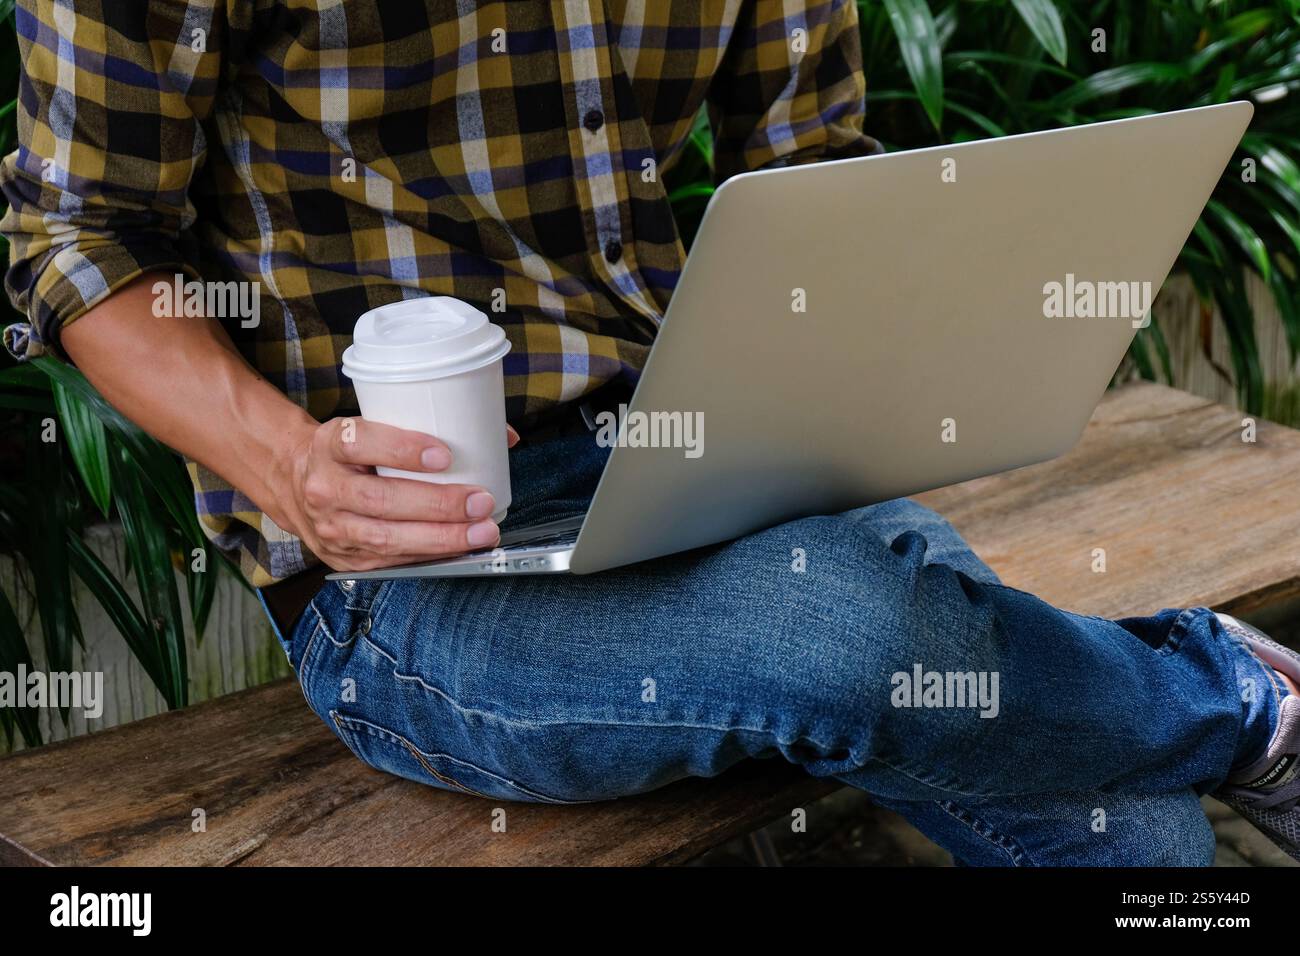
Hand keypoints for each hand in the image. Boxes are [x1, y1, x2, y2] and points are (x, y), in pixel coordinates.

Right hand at [274, 418, 519, 571]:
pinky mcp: (344, 558)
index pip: (362, 443)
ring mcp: (332, 527)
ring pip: (387, 537)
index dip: (403, 450)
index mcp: (330, 444)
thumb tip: (503, 434)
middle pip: (382, 500)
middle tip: (480, 501)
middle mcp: (325, 486)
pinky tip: (460, 549)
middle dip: (438, 504)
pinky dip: (430, 556)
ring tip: (481, 531)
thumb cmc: (347, 451)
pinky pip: (390, 560)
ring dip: (441, 538)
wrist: (294, 482)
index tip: (444, 455)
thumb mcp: (370, 425)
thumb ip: (426, 426)